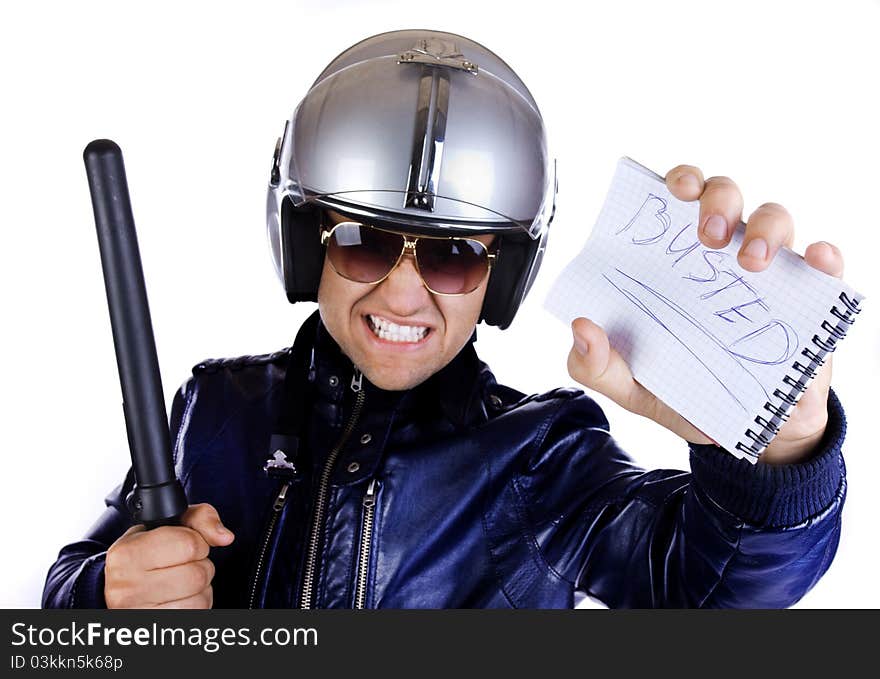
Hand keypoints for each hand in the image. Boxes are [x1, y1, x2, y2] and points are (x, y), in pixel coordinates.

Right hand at [104, 503, 233, 607]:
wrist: (119, 592)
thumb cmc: (147, 556)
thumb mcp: (166, 526)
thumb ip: (199, 518)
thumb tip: (225, 536)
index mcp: (127, 554)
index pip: (189, 544)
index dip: (198, 543)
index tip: (185, 546)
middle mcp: (128, 586)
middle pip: (198, 573)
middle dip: (201, 566)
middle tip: (184, 566)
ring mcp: (139, 613)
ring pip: (201, 598)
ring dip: (201, 589)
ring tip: (181, 583)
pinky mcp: (156, 627)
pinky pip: (197, 614)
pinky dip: (197, 605)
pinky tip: (181, 599)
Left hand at [567, 164, 843, 464]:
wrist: (741, 434)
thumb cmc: (682, 393)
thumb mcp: (630, 386)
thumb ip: (596, 364)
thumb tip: (581, 328)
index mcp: (675, 263)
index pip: (678, 201)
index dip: (679, 181)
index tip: (674, 191)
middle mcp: (722, 255)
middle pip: (726, 195)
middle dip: (718, 199)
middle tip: (707, 236)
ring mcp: (769, 273)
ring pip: (777, 218)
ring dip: (766, 228)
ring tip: (750, 264)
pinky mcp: (811, 299)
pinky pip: (825, 263)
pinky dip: (823, 257)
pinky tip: (816, 262)